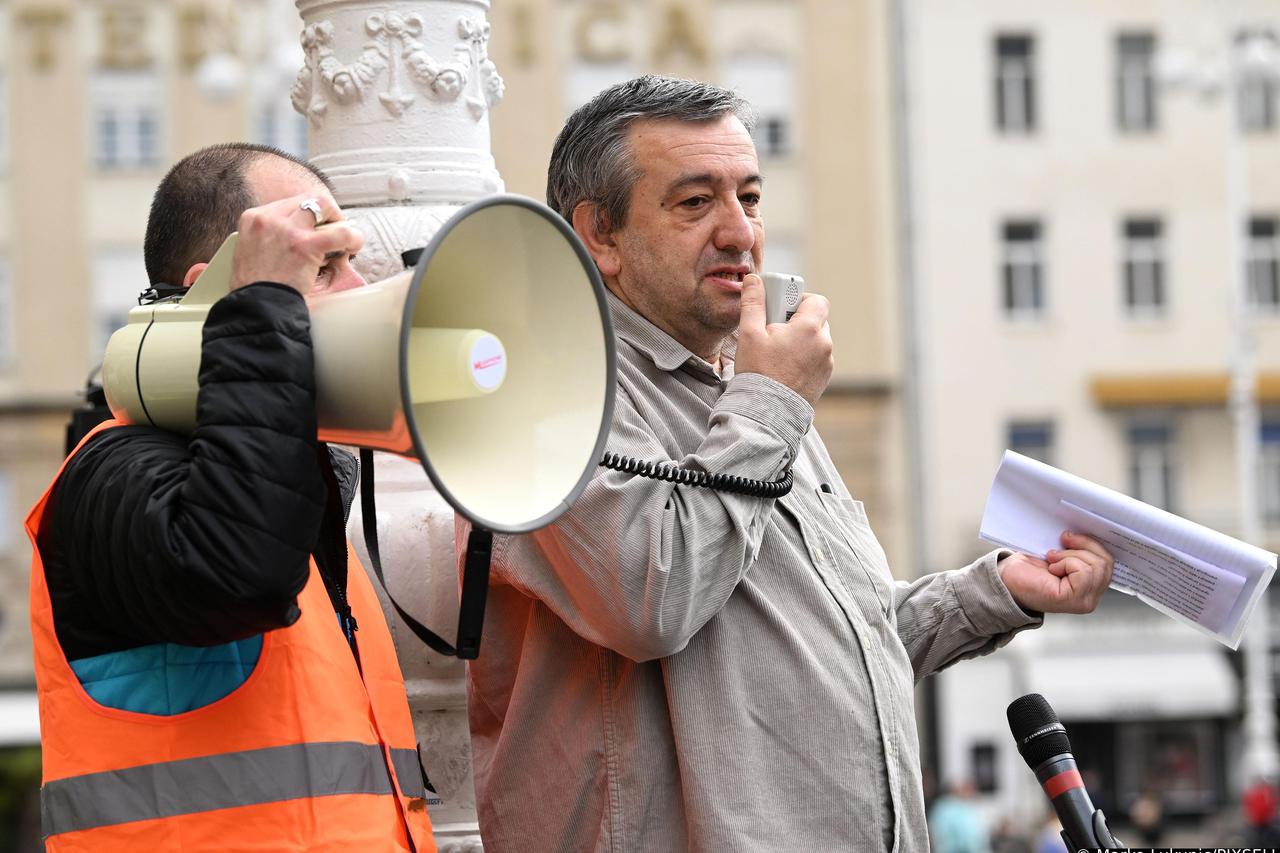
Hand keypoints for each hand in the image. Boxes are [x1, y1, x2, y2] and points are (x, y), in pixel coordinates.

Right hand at [230, 193, 363, 294]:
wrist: (256, 306)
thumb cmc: (256, 287)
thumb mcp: (250, 251)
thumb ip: (270, 238)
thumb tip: (294, 234)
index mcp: (253, 218)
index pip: (289, 203)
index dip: (308, 214)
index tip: (317, 226)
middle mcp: (269, 218)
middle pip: (307, 200)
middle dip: (326, 212)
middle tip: (334, 229)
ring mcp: (288, 230)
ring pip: (323, 206)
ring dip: (339, 221)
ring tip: (346, 239)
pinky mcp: (306, 245)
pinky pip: (340, 232)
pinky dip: (352, 237)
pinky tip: (354, 246)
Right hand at [734, 273, 833, 404]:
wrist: (767, 413)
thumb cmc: (758, 373)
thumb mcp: (750, 333)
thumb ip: (753, 303)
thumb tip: (753, 280)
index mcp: (810, 328)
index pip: (816, 300)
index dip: (799, 299)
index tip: (781, 309)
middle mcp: (824, 344)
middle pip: (816, 320)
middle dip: (797, 321)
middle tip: (774, 332)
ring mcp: (826, 363)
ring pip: (816, 341)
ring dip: (800, 341)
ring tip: (777, 354)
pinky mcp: (824, 379)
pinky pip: (816, 359)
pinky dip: (803, 358)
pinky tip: (784, 368)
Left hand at [999, 531, 1113, 614]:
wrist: (1006, 580)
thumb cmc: (1028, 569)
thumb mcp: (1059, 553)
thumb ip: (1078, 548)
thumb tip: (1086, 529)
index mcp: (1091, 585)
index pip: (1109, 561)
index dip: (1092, 543)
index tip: (1069, 537)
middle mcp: (1092, 596)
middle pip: (1106, 561)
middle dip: (1082, 546)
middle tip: (1059, 545)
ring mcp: (1086, 601)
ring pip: (1097, 565)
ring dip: (1071, 555)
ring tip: (1053, 560)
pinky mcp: (1075, 601)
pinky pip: (1084, 571)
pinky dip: (1067, 563)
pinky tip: (1052, 569)